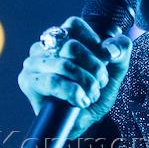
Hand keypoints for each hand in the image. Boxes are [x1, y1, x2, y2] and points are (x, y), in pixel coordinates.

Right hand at [18, 16, 132, 141]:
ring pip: (64, 65)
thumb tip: (109, 50)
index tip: (103, 61)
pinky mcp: (28, 81)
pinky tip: (80, 101)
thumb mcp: (115, 69)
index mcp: (62, 38)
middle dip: (94, 69)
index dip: (94, 44)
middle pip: (72, 47)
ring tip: (90, 96)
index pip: (74, 25)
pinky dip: (72, 93)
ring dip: (85, 84)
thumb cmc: (95, 93)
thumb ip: (120, 50)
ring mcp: (33, 63)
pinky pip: (53, 81)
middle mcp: (44, 47)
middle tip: (99, 85)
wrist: (84, 123)